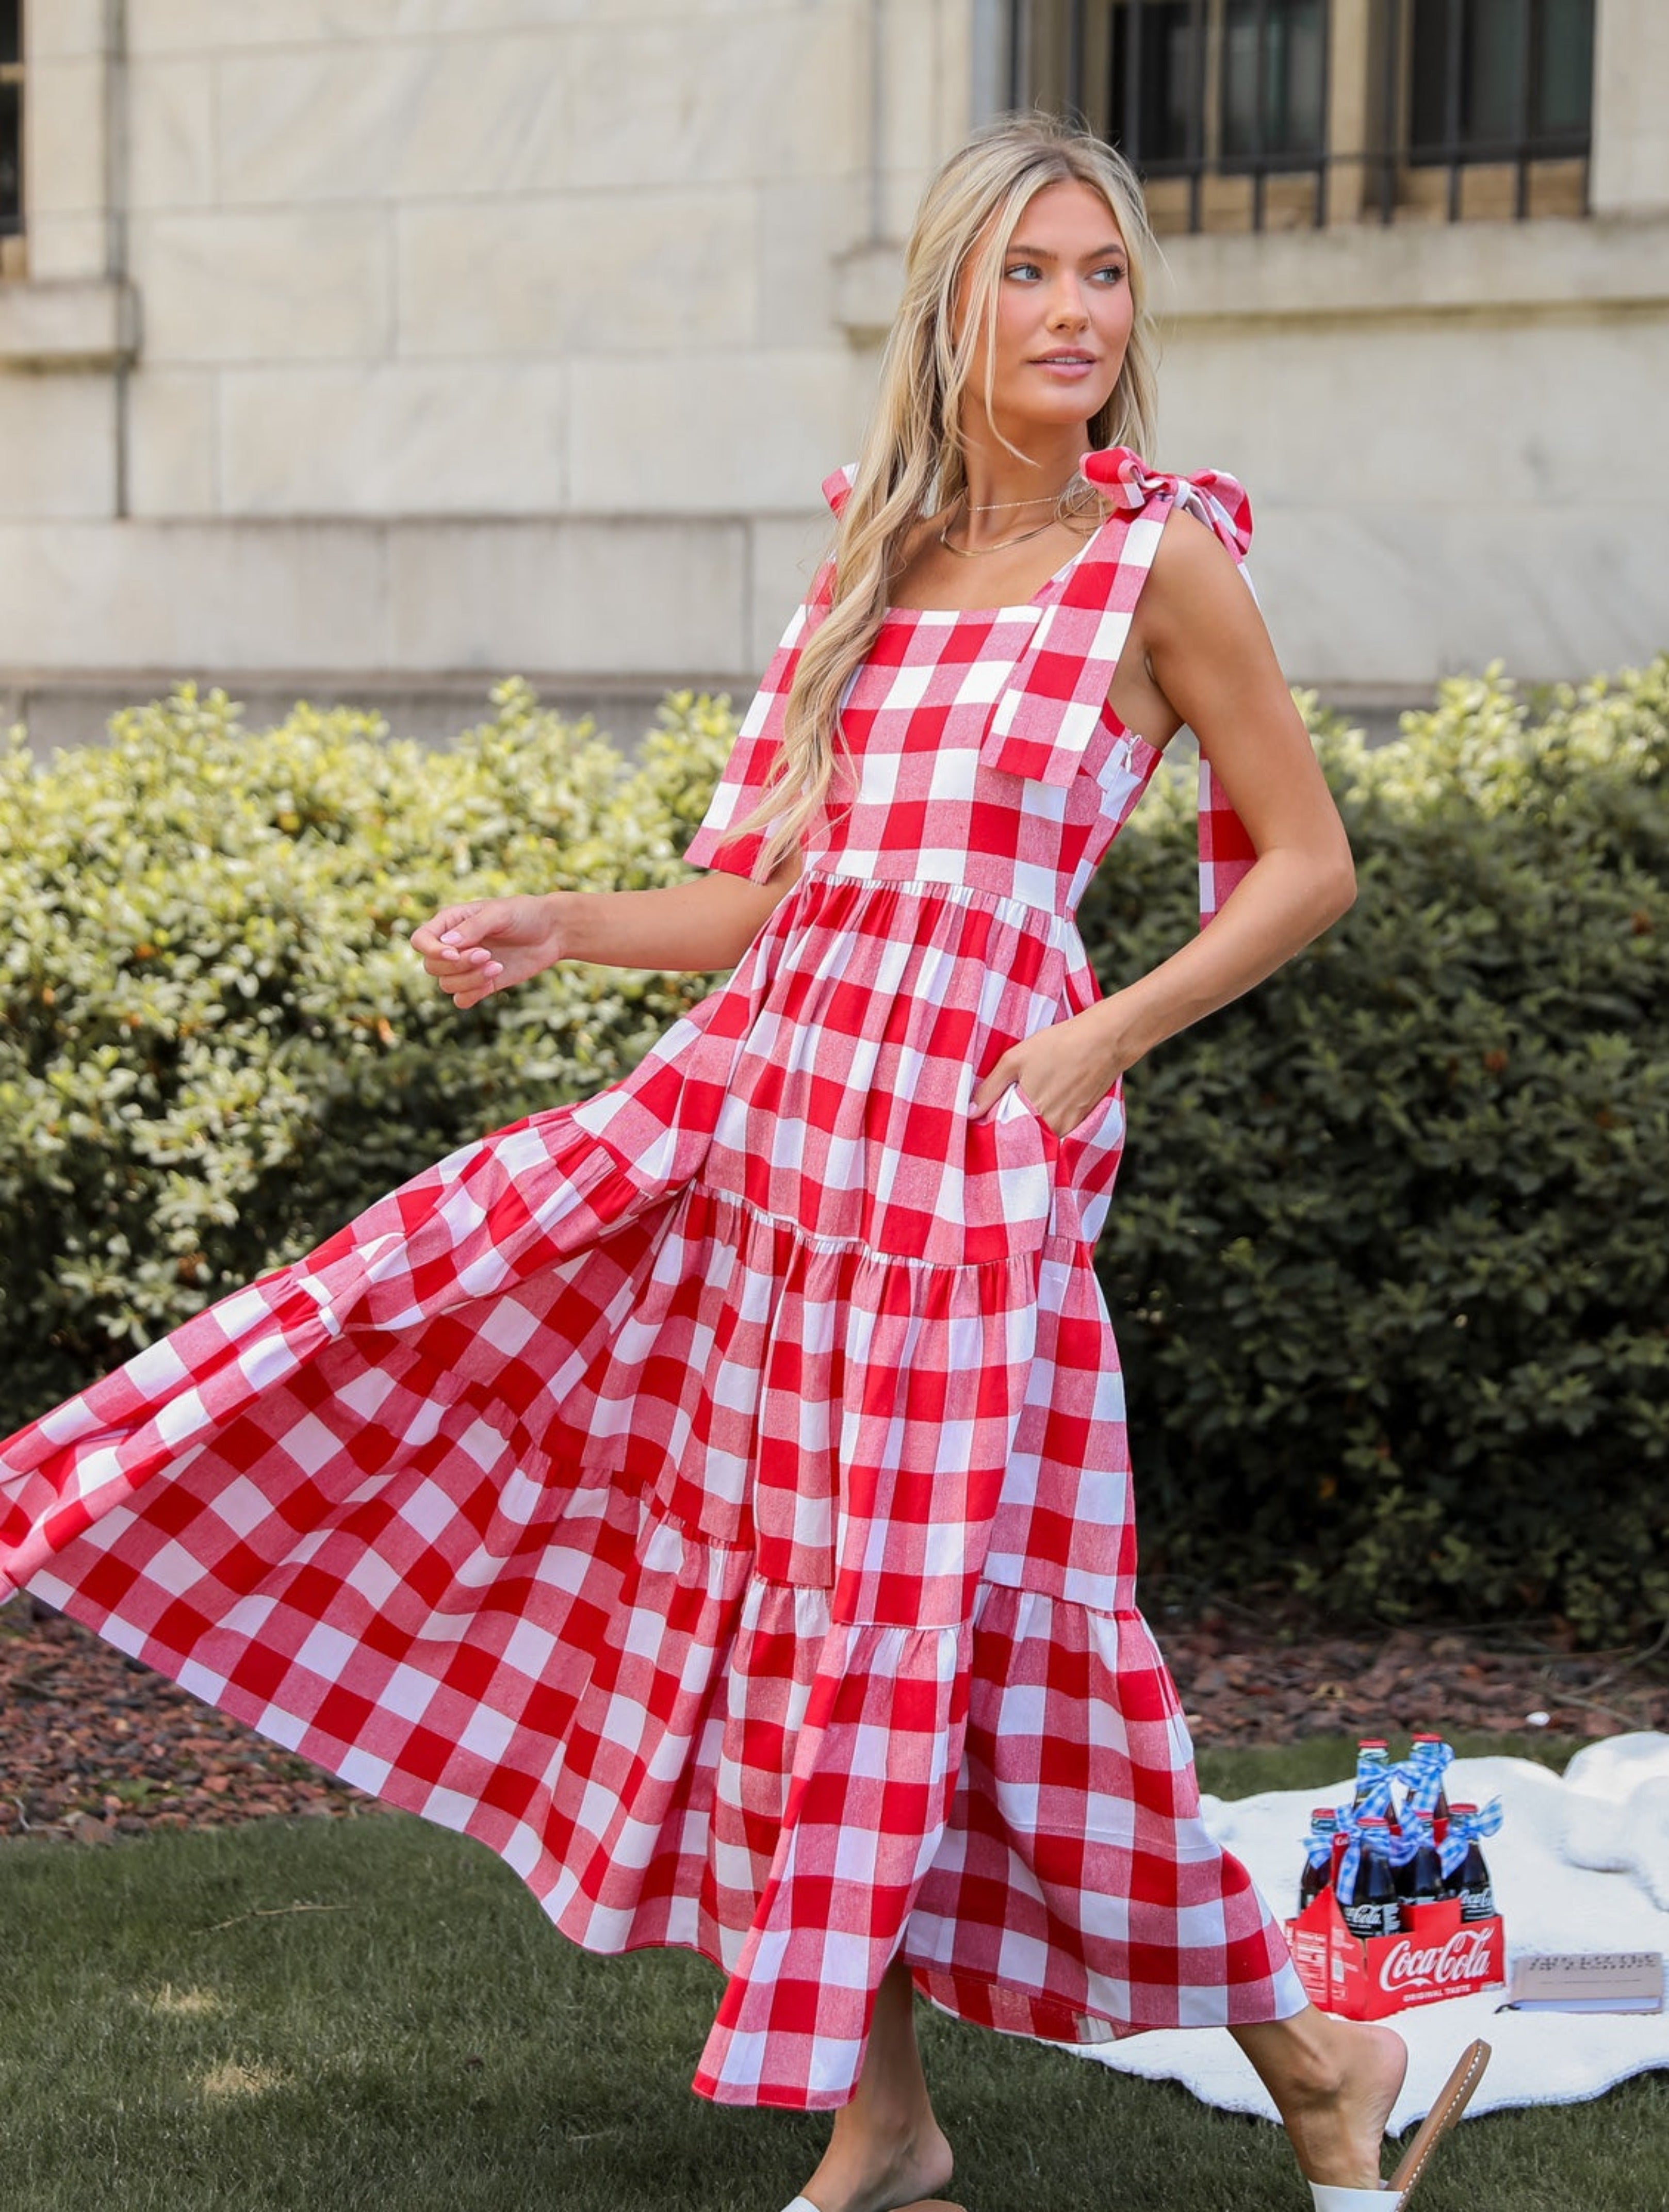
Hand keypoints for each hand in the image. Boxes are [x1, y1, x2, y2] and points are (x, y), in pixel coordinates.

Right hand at [409, 895, 567, 1009]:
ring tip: (496, 966)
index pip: (421, 940)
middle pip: (432, 967)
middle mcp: (453, 946)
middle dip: (458, 965)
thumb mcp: (500, 913)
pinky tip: (495, 977)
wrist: (552, 932)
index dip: (431, 950)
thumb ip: (473, 927)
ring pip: (446, 985)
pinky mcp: (481, 984)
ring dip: (469, 980)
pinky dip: (473, 994)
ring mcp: (466, 967)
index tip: (454, 953)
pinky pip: (461, 1000)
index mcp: (450, 923)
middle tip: (486, 955)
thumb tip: (447, 944)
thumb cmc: (525, 914)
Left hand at [969, 1005, 1128, 1138]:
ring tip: (1023, 1112)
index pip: (1003, 1136)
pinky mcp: (1081, 1124)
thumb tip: (969, 1114)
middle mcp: (1050, 1127)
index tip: (984, 1123)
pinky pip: (1058, 1134)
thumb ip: (990, 1089)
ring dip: (1030, 1131)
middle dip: (1010, 1133)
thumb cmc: (1058, 1045)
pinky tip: (1044, 1109)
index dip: (992, 1131)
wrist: (1104, 1041)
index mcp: (1029, 1113)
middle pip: (1023, 1140)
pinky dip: (1048, 1127)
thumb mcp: (1015, 1059)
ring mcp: (1068, 1128)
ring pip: (1041, 1139)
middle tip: (1002, 1117)